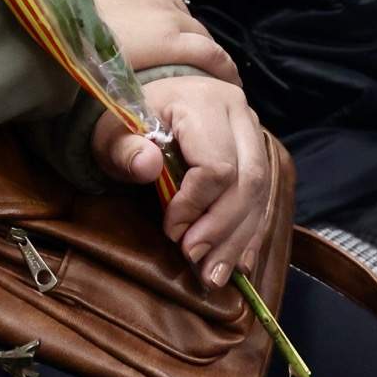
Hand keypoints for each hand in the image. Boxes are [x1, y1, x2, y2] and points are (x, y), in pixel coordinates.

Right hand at [74, 0, 236, 82]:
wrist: (52, 11)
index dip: (159, 14)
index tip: (157, 33)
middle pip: (179, 13)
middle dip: (181, 36)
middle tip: (178, 60)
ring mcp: (166, 14)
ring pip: (199, 33)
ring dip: (204, 54)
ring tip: (206, 75)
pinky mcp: (173, 42)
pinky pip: (208, 53)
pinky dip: (220, 66)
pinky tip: (226, 80)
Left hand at [94, 74, 279, 286]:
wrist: (148, 103)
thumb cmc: (127, 120)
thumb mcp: (113, 131)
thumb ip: (125, 149)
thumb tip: (147, 166)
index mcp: (205, 101)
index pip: (216, 165)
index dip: (196, 204)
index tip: (171, 230)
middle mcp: (239, 114)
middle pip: (248, 180)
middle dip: (223, 229)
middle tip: (196, 261)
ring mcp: (253, 133)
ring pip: (260, 193)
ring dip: (239, 239)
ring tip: (216, 275)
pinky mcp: (257, 154)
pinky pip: (263, 198)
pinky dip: (250, 232)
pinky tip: (239, 262)